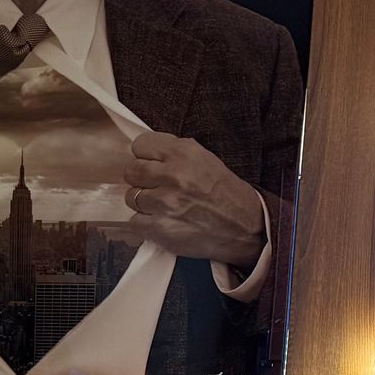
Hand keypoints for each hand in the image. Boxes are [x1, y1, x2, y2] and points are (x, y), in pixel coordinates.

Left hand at [122, 132, 266, 266]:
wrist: (243, 226)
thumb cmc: (223, 193)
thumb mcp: (203, 158)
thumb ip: (173, 153)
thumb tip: (144, 153)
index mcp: (183, 152)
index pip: (140, 146)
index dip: (144, 156)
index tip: (151, 164)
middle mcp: (173, 175)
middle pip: (131, 171)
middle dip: (141, 179)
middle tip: (156, 187)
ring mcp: (165, 203)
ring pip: (131, 198)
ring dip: (143, 203)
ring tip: (163, 207)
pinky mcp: (160, 228)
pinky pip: (135, 222)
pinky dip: (146, 224)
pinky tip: (163, 222)